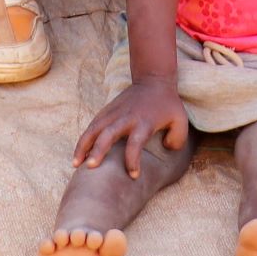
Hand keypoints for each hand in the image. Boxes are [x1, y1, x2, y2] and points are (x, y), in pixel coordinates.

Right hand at [73, 78, 189, 177]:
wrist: (153, 80)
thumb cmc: (168, 105)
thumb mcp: (181, 120)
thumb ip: (177, 139)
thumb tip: (166, 150)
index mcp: (144, 122)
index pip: (136, 143)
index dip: (133, 160)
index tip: (133, 175)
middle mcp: (126, 117)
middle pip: (108, 134)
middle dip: (98, 150)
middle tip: (90, 167)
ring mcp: (114, 112)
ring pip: (94, 129)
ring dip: (84, 146)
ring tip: (76, 164)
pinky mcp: (106, 110)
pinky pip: (92, 126)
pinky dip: (84, 140)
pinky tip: (78, 154)